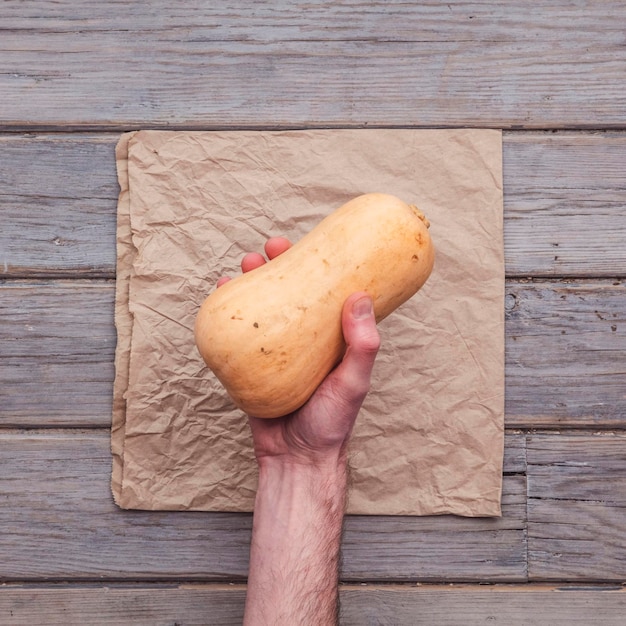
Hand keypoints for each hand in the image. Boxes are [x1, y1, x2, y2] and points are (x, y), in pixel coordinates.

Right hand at [219, 237, 380, 467]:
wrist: (296, 458)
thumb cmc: (332, 423)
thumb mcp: (354, 382)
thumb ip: (362, 344)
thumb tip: (360, 296)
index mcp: (331, 338)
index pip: (325, 291)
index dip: (317, 264)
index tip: (307, 243)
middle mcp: (303, 339)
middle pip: (290, 292)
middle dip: (277, 265)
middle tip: (268, 249)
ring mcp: (275, 350)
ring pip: (262, 307)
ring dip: (250, 281)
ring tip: (241, 266)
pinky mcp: (252, 363)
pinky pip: (239, 332)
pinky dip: (229, 311)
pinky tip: (221, 295)